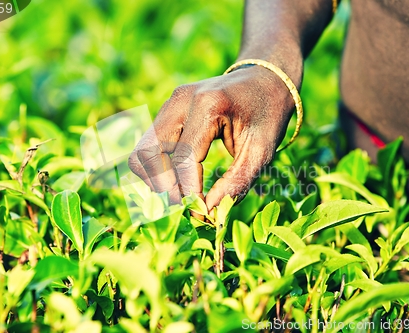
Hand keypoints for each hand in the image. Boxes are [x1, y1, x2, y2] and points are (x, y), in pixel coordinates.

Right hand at [128, 65, 296, 211]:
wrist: (264, 79)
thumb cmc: (267, 115)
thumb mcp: (263, 150)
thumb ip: (237, 182)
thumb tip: (207, 211)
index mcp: (208, 105)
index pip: (184, 158)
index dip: (189, 192)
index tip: (202, 214)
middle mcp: (181, 100)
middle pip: (149, 153)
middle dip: (164, 186)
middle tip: (186, 205)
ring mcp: (170, 102)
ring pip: (142, 151)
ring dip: (155, 179)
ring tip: (181, 193)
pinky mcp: (167, 109)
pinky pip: (149, 145)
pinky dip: (157, 168)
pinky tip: (179, 179)